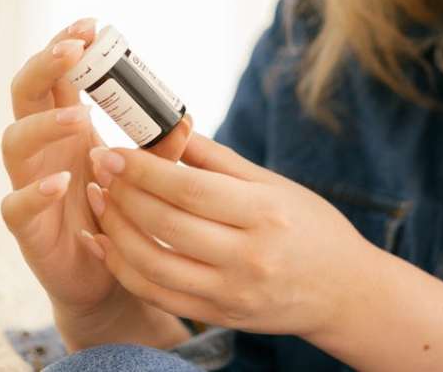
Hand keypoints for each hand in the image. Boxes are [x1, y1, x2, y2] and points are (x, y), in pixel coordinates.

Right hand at [0, 17, 193, 345]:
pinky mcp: (28, 229)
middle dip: (45, 66)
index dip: (65, 46)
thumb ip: (162, 150)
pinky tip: (60, 182)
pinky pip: (15, 206)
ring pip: (14, 142)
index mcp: (68, 128)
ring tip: (78, 115)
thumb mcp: (147, 177)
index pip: (57, 75)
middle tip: (73, 50)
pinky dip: (34, 192)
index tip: (90, 25)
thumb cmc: (122, 216)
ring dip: (44, 123)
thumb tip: (186, 119)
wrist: (107, 281)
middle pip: (25, 94)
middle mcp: (43, 150)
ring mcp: (29, 185)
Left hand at [82, 132, 376, 338]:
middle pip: (167, 223)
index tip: (114, 149)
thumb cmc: (312, 227)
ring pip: (153, 263)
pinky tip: (107, 241)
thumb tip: (170, 127)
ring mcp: (232, 292)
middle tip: (98, 164)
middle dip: (122, 192)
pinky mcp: (219, 316)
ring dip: (115, 229)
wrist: (344, 291)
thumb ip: (219, 160)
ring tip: (99, 199)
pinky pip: (157, 294)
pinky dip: (124, 267)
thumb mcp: (275, 185)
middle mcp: (249, 257)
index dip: (144, 169)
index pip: (190, 190)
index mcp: (266, 214)